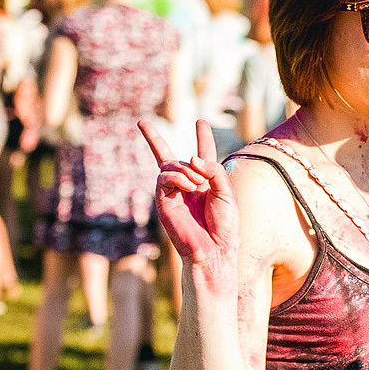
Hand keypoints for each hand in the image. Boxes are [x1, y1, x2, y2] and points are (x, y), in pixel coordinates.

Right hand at [138, 118, 238, 287]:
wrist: (214, 247)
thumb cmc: (224, 224)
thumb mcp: (226, 191)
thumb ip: (213, 169)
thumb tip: (190, 158)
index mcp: (207, 182)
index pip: (204, 156)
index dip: (203, 138)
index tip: (201, 122)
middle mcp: (188, 184)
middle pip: (169, 156)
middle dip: (153, 138)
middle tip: (142, 122)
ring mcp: (173, 192)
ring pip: (169, 165)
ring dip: (185, 170)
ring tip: (197, 185)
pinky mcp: (163, 200)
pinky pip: (163, 177)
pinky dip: (178, 178)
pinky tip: (189, 187)